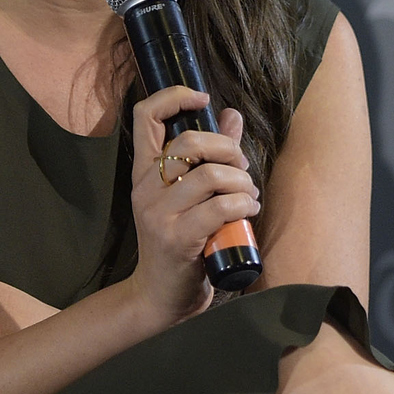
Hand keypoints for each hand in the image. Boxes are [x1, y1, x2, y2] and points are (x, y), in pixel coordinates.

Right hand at [127, 87, 260, 326]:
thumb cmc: (181, 241)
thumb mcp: (189, 197)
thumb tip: (232, 115)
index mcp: (143, 173)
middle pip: (190, 143)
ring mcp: (158, 214)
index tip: (202, 99)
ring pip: (210, 176)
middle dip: (229, 149)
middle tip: (242, 169)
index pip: (144, 116)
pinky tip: (249, 211)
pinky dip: (243, 204)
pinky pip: (219, 208)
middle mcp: (145, 189)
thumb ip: (211, 156)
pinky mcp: (177, 239)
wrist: (161, 297)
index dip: (174, 97)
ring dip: (242, 182)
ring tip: (249, 195)